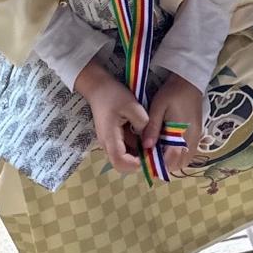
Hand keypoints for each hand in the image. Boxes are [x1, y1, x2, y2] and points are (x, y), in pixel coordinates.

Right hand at [75, 59, 148, 173]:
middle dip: (138, 160)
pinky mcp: (112, 137)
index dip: (135, 164)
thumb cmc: (113, 95)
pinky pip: (124, 146)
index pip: (120, 162)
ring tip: (152, 142)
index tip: (149, 156)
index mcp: (110, 138)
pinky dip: (135, 145)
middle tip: (154, 150)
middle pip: (122, 163)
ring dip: (137, 153)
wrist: (99, 87)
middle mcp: (107, 144)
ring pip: (124, 156)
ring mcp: (109, 141)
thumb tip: (148, 136)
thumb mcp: (131, 105)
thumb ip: (142, 122)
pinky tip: (145, 135)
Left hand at [141, 73, 204, 175]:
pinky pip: (190, 153)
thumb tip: (146, 147)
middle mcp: (192, 138)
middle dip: (165, 165)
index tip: (147, 163)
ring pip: (186, 160)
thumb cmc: (172, 93)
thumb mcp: (158, 107)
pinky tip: (169, 149)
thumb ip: (152, 127)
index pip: (172, 158)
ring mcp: (197, 137)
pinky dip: (180, 156)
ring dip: (173, 162)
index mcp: (182, 132)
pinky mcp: (198, 134)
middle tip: (152, 158)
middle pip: (180, 163)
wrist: (189, 82)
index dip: (159, 164)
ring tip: (160, 154)